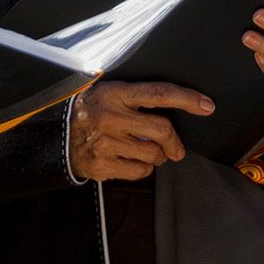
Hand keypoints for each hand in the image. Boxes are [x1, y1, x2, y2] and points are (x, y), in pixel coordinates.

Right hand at [67, 80, 213, 181]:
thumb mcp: (109, 93)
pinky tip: (132, 160)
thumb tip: (174, 106)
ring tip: (147, 151)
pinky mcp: (103, 165)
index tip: (207, 105)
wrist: (56, 135)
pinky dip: (143, 168)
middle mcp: (111, 117)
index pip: (158, 93)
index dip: (186, 99)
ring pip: (153, 154)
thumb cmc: (91, 111)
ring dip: (158, 156)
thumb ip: (136, 97)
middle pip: (162, 129)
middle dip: (175, 141)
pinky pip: (139, 171)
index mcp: (116, 94)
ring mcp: (106, 143)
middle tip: (176, 148)